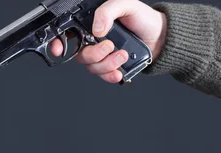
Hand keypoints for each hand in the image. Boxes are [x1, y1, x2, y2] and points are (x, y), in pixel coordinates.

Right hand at [50, 0, 166, 82]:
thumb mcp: (126, 4)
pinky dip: (110, 75)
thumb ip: (108, 11)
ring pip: (91, 67)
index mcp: (92, 24)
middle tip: (110, 46)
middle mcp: (94, 41)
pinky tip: (119, 71)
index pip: (68, 33)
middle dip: (94, 54)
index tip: (59, 49)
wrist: (162, 38)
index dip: (59, 42)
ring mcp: (102, 56)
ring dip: (107, 64)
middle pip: (79, 55)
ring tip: (123, 54)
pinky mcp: (111, 68)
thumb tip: (96, 29)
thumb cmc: (144, 19)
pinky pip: (103, 77)